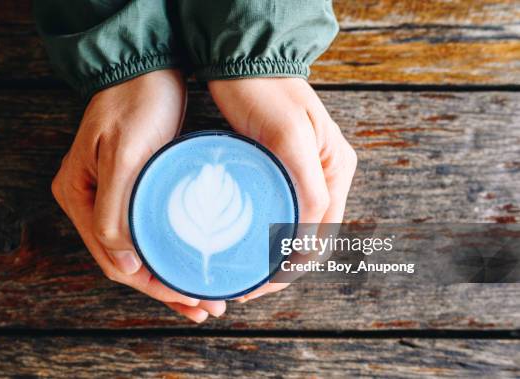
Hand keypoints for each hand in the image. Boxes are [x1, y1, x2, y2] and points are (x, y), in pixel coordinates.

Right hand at [52, 70, 225, 321]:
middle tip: (202, 307)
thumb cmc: (136, 103)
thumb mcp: (125, 155)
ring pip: (139, 253)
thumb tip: (122, 265)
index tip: (187, 297)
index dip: (152, 284)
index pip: (114, 259)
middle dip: (164, 288)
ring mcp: (108, 198)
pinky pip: (148, 233)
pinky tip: (188, 265)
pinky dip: (168, 253)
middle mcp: (89, 203)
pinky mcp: (130, 190)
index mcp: (78, 196)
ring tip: (201, 299)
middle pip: (127, 262)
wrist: (148, 66)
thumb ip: (114, 212)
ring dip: (169, 277)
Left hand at [208, 78, 356, 301]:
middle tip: (246, 288)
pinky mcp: (282, 171)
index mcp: (335, 170)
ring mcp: (304, 175)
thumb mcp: (288, 137)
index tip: (260, 285)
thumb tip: (309, 234)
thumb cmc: (264, 92)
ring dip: (273, 257)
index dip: (292, 267)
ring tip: (244, 276)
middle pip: (309, 238)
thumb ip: (307, 184)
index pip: (321, 234)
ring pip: (294, 230)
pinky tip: (245, 247)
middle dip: (281, 269)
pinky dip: (265, 236)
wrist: (242, 62)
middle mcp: (325, 177)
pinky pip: (279, 213)